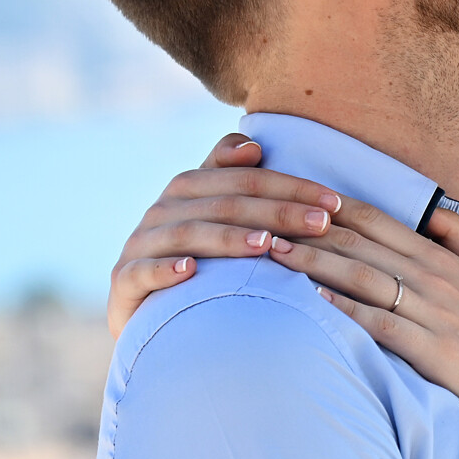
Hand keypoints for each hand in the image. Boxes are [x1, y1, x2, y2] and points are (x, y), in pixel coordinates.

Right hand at [108, 133, 346, 336]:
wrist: (149, 312)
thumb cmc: (201, 258)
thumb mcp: (216, 215)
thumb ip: (233, 178)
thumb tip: (253, 146)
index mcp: (189, 187)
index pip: (247, 179)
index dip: (291, 187)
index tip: (335, 202)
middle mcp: (163, 210)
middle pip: (225, 204)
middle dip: (277, 212)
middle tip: (321, 224)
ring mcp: (140, 245)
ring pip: (188, 234)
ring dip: (228, 238)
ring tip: (267, 244)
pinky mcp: (123, 282)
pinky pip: (142, 272)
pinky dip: (165, 270)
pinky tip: (191, 271)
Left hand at [280, 207, 458, 439]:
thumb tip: (434, 211)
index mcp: (442, 256)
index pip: (378, 220)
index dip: (333, 206)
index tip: (293, 197)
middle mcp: (433, 276)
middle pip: (360, 244)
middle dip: (308, 229)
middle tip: (264, 217)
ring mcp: (432, 312)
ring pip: (363, 277)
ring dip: (315, 263)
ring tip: (276, 252)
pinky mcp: (432, 349)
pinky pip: (381, 323)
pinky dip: (346, 309)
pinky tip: (315, 301)